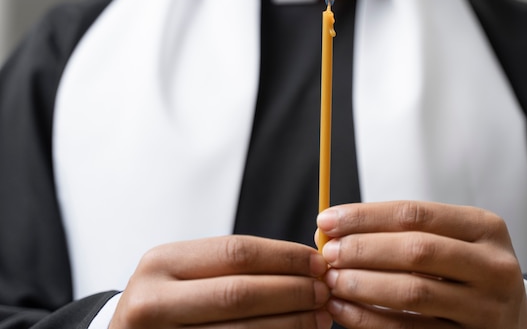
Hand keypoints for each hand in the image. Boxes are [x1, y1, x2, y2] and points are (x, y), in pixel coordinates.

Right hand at [110, 235, 331, 328]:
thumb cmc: (169, 300)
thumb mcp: (186, 272)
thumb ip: (233, 265)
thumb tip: (304, 262)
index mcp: (162, 263)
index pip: (235, 252)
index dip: (284, 256)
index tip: (318, 262)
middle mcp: (153, 301)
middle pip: (239, 293)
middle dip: (291, 291)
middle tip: (324, 291)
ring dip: (290, 323)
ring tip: (319, 316)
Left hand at [316, 201, 526, 328]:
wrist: (511, 317)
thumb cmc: (466, 268)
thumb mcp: (451, 239)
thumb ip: (402, 232)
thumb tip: (334, 228)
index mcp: (485, 227)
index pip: (415, 214)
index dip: (365, 216)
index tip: (327, 220)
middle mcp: (493, 266)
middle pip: (416, 251)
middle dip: (363, 250)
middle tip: (328, 253)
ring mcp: (486, 308)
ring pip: (413, 294)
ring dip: (363, 286)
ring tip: (332, 280)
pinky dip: (371, 320)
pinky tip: (344, 311)